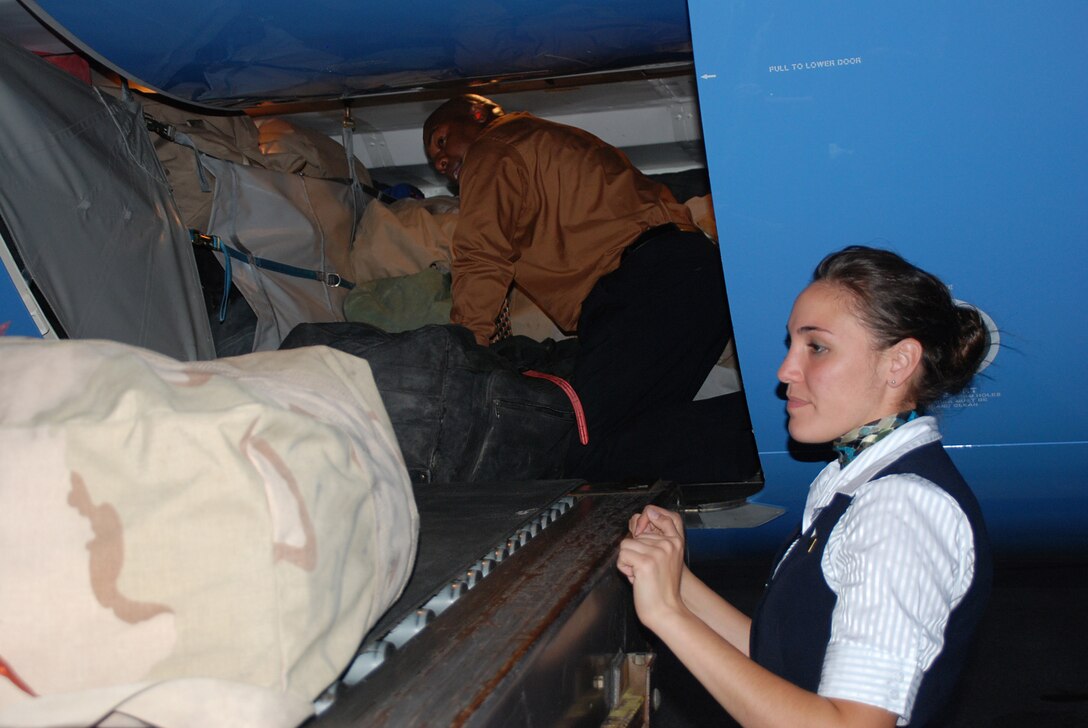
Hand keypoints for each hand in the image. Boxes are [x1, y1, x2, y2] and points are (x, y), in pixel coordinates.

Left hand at [617, 506, 688, 629]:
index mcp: (676, 541)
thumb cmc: (663, 588)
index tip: (644, 523)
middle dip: (635, 553)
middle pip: (636, 536)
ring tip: (641, 575)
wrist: (667, 611)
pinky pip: (622, 556)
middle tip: (646, 571)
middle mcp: (668, 544)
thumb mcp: (668, 559)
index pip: (662, 516)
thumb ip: (658, 542)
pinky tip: (636, 579)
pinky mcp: (645, 562)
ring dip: (628, 561)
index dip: (650, 517)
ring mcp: (657, 552)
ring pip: (626, 545)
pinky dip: (624, 568)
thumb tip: (637, 523)